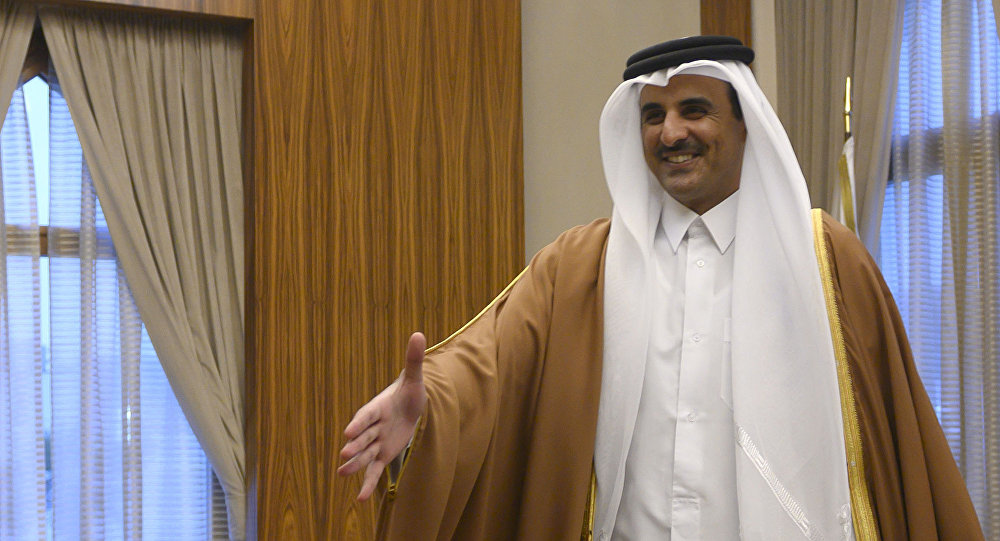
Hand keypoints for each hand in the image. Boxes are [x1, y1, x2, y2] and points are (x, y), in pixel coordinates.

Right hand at [337, 332, 427, 500]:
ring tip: (342, 473)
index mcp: (377, 407)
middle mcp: (373, 426)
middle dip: (355, 445)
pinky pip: (373, 470)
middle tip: (345, 453)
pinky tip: (360, 498)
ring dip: (355, 464)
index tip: (349, 430)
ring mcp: (376, 442)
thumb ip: (414, 360)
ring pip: (365, 454)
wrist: (409, 407)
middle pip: (363, 437)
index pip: (366, 415)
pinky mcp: (382, 455)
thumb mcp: (415, 379)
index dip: (359, 422)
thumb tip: (419, 333)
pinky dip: (367, 483)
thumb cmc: (409, 392)